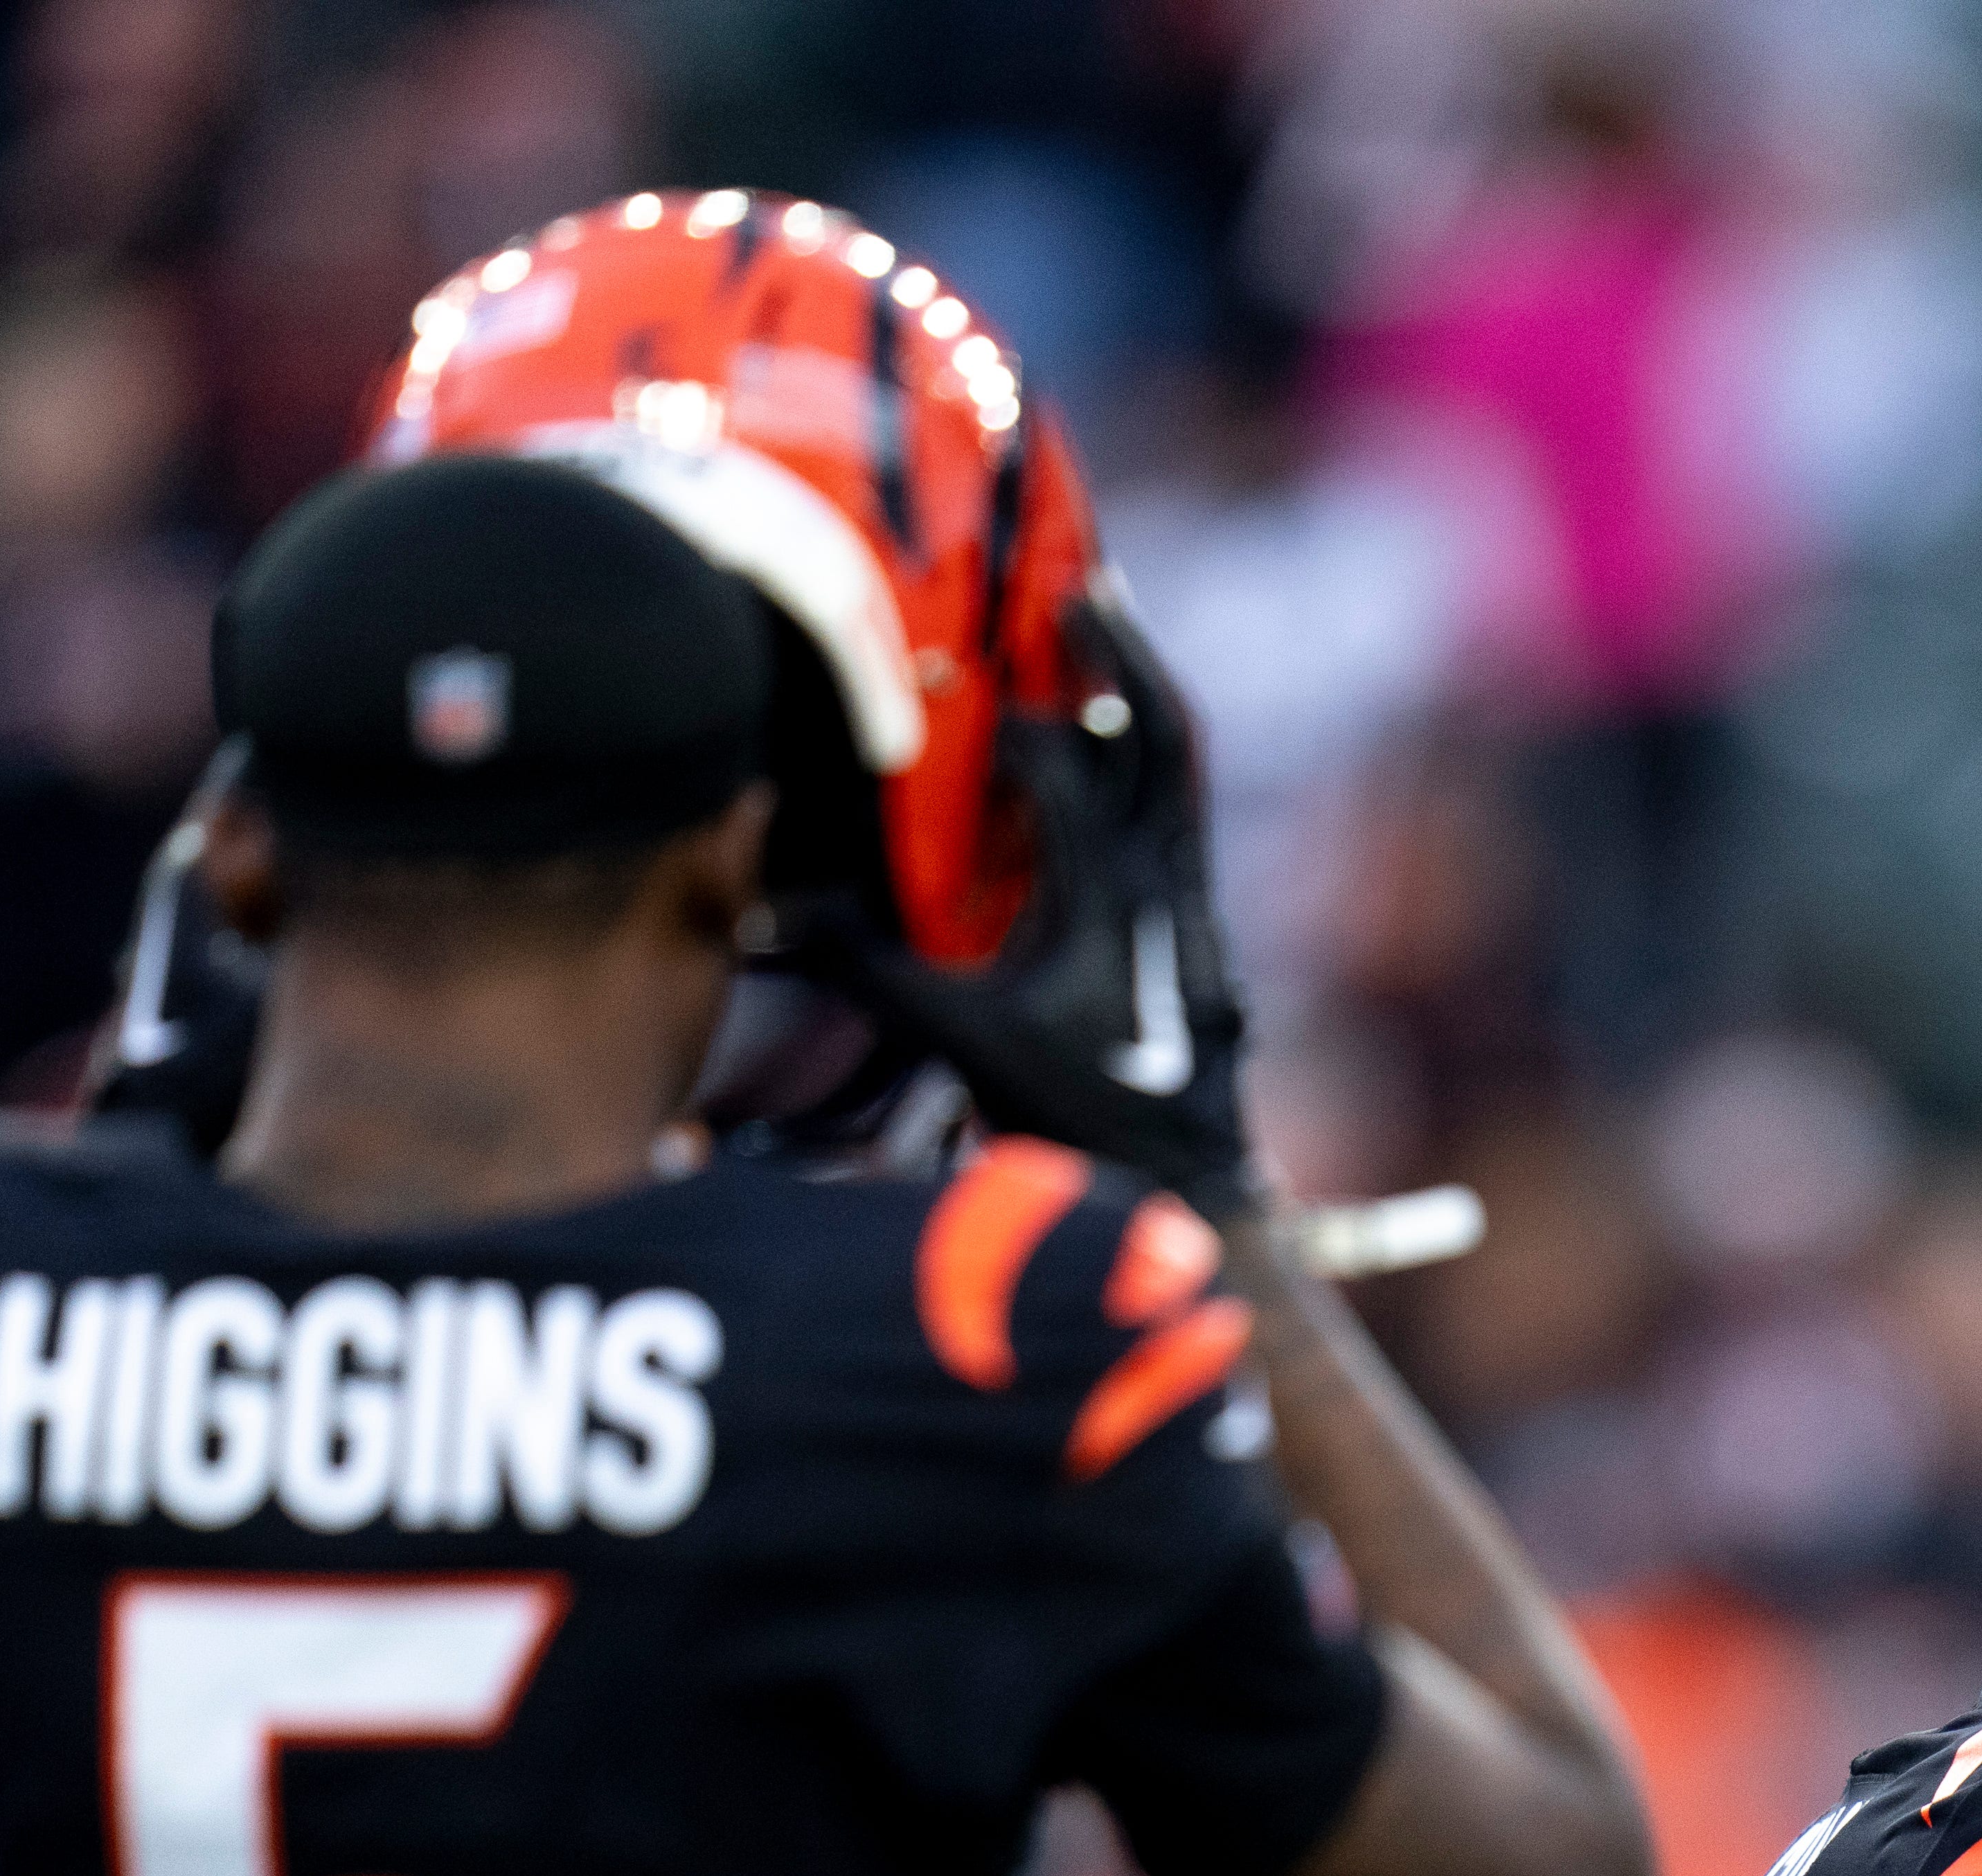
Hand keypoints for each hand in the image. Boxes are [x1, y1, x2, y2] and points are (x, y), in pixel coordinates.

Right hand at [788, 587, 1256, 1214]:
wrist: (1192, 1189)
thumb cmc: (1074, 1121)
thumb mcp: (959, 1042)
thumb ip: (870, 971)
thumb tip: (772, 912)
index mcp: (1101, 900)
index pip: (1060, 772)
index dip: (1012, 722)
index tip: (965, 686)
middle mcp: (1164, 885)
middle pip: (1157, 731)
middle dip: (1118, 649)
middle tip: (1078, 579)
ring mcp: (1197, 901)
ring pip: (1184, 766)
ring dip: (1145, 687)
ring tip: (1108, 620)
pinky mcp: (1209, 923)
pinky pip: (1185, 812)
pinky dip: (1156, 757)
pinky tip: (1124, 739)